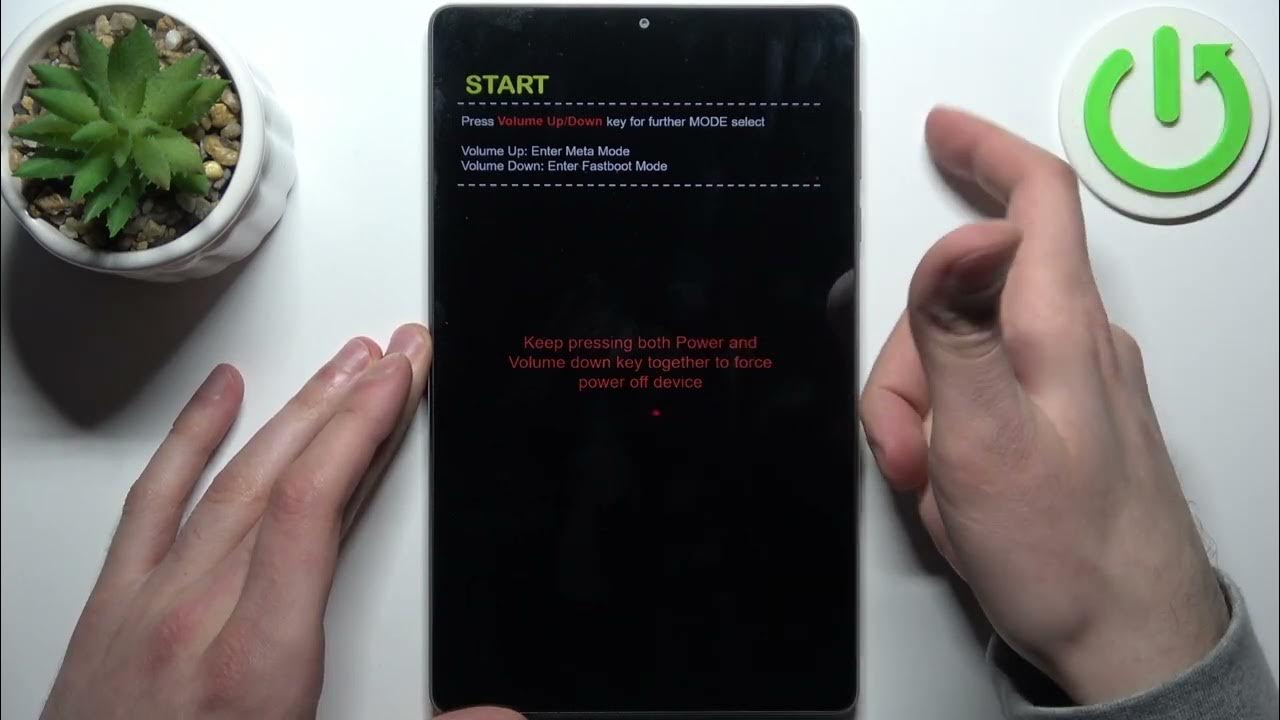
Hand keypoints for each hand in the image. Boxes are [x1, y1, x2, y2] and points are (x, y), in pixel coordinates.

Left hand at [38, 323, 517, 719]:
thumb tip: (503, 716)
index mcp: (259, 665)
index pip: (317, 505)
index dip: (365, 426)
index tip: (401, 375)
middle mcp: (195, 622)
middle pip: (281, 477)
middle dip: (347, 402)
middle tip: (394, 351)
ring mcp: (143, 609)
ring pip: (226, 480)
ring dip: (290, 412)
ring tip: (339, 365)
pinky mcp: (109, 612)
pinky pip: (151, 503)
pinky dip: (188, 438)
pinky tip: (219, 395)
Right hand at [860, 108, 1227, 703]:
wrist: (1128, 642)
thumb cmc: (1065, 554)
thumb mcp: (985, 442)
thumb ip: (962, 332)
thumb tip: (966, 236)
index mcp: (1059, 330)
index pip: (1035, 200)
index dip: (984, 151)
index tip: (941, 132)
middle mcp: (1075, 345)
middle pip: (964, 297)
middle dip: (908, 361)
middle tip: (906, 441)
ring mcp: (1071, 386)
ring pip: (963, 353)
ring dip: (925, 412)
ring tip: (938, 483)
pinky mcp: (1063, 423)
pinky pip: (986, 397)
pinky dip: (954, 433)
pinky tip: (958, 488)